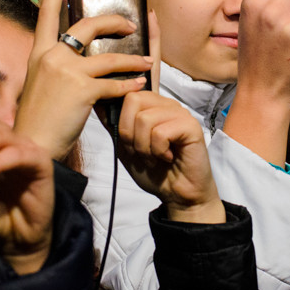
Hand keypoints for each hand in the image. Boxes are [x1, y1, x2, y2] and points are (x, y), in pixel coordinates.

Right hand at [14, 0, 150, 158]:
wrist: (33, 146)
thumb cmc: (39, 120)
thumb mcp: (39, 85)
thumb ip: (55, 66)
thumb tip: (75, 57)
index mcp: (39, 54)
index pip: (46, 14)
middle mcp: (51, 57)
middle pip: (87, 26)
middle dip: (114, 22)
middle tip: (132, 26)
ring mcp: (66, 71)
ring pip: (110, 57)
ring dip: (134, 60)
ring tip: (149, 63)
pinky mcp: (82, 90)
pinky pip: (114, 83)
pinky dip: (130, 85)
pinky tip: (141, 86)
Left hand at [117, 91, 224, 223]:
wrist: (178, 194)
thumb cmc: (156, 171)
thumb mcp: (125, 147)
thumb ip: (114, 125)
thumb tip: (99, 103)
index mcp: (153, 106)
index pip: (127, 95)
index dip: (121, 121)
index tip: (129, 143)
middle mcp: (167, 105)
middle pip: (134, 101)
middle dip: (129, 133)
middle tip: (141, 151)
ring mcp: (180, 113)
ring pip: (145, 119)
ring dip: (143, 146)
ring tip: (154, 157)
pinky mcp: (190, 126)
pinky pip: (160, 133)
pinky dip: (158, 151)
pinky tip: (167, 157)